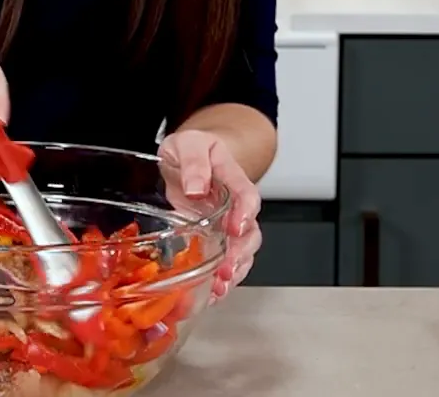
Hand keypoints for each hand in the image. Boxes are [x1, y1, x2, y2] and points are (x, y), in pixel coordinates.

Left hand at [159, 129, 261, 302]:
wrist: (189, 156)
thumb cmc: (191, 148)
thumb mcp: (188, 144)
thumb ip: (194, 162)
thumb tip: (196, 189)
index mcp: (232, 178)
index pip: (247, 196)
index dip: (245, 214)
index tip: (235, 228)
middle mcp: (235, 206)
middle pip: (250, 232)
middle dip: (240, 254)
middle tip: (226, 270)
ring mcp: (227, 225)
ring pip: (242, 252)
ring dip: (234, 272)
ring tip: (219, 289)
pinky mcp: (215, 239)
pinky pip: (225, 260)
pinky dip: (220, 279)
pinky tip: (210, 294)